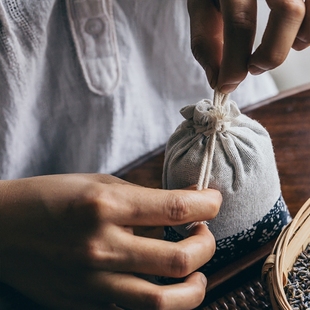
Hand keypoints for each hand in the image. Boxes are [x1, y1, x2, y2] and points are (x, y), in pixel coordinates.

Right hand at [0, 174, 220, 309]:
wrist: (5, 227)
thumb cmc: (53, 196)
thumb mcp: (99, 184)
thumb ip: (141, 199)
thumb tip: (179, 211)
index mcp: (105, 205)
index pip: (176, 209)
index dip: (207, 203)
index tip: (213, 199)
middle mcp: (102, 246)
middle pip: (180, 258)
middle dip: (207, 244)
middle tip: (205, 233)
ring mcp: (92, 283)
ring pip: (163, 301)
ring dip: (194, 286)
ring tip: (197, 271)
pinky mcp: (84, 303)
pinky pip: (135, 309)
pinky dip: (161, 298)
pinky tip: (163, 284)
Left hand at [188, 0, 307, 92]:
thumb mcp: (201, 4)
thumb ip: (205, 40)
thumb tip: (217, 79)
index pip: (239, 23)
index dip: (234, 63)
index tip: (227, 86)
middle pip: (287, 11)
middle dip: (271, 53)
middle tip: (255, 68)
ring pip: (308, 8)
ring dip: (298, 40)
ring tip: (279, 52)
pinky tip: (298, 39)